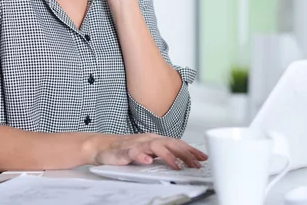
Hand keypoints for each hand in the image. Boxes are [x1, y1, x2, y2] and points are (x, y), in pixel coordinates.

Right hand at [93, 133, 207, 169]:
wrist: (103, 147)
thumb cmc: (127, 149)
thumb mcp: (150, 151)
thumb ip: (164, 154)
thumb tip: (184, 160)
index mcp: (157, 140)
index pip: (178, 143)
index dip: (191, 150)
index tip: (203, 157)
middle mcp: (149, 139)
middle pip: (171, 143)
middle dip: (186, 154)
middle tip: (196, 164)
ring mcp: (137, 144)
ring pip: (156, 146)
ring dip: (168, 156)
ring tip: (178, 165)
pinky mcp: (124, 151)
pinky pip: (134, 153)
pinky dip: (141, 156)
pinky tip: (147, 161)